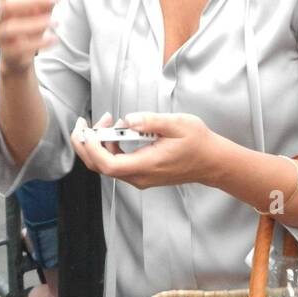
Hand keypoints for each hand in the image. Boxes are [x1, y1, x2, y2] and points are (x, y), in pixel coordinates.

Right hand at [0, 0, 66, 74]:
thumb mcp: (42, 6)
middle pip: (9, 2)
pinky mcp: (8, 52)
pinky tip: (53, 39)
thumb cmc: (29, 24)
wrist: (18, 54)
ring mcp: (1, 34)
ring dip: (35, 22)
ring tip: (56, 21)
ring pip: (10, 26)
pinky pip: (19, 48)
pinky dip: (38, 43)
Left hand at [70, 111, 220, 188]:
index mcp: (146, 165)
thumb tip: (130, 119)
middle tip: (87, 122)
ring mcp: (139, 177)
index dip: (92, 148)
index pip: (108, 164)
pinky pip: (115, 164)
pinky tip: (118, 130)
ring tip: (108, 121)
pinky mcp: (140, 173)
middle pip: (100, 167)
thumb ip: (152, 121)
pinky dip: (109, 147)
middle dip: (86, 144)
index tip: (87, 129)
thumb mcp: (178, 124)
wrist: (210, 161)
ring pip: (105, 165)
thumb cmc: (197, 142)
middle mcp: (139, 176)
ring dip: (98, 143)